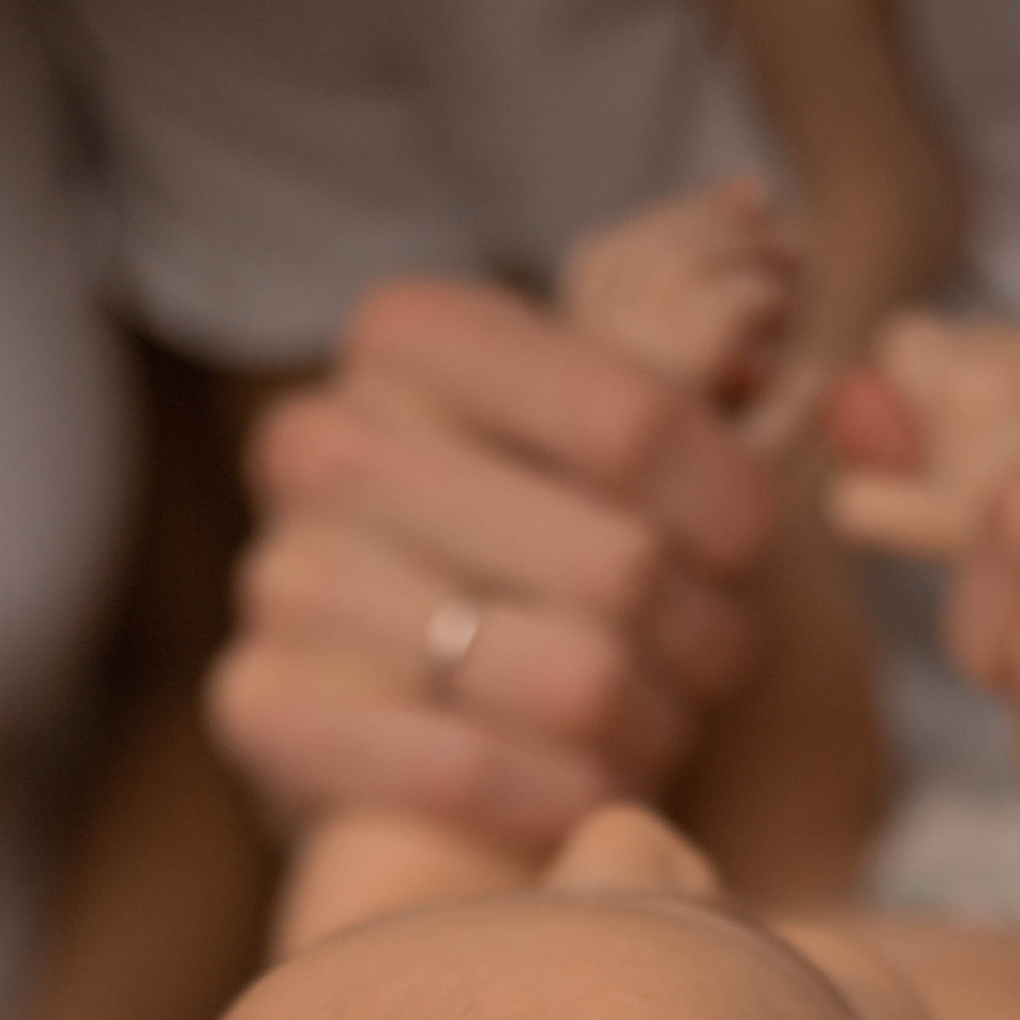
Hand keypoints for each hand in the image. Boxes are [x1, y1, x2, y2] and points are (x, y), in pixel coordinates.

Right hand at [212, 274, 778, 852]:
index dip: (733, 504)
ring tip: (653, 721)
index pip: (636, 420)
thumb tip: (763, 222)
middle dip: (704, 635)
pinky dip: (561, 797)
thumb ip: (691, 346)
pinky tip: (588, 792)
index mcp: (413, 333)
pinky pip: (467, 772)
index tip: (747, 550)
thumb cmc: (535, 544)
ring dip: (651, 727)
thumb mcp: (613, 431)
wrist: (393, 702)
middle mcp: (325, 439)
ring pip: (572, 680)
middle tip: (707, 657)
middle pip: (622, 566)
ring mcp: (279, 576)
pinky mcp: (256, 705)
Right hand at [826, 314, 1019, 565]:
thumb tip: (847, 481)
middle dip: (948, 379)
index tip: (908, 425)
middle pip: (956, 335)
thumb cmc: (1017, 537)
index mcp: (958, 377)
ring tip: (1012, 450)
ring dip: (1000, 383)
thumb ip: (861, 502)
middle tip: (959, 447)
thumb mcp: (920, 529)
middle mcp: (1015, 346)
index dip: (894, 379)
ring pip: (1009, 346)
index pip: (900, 335)